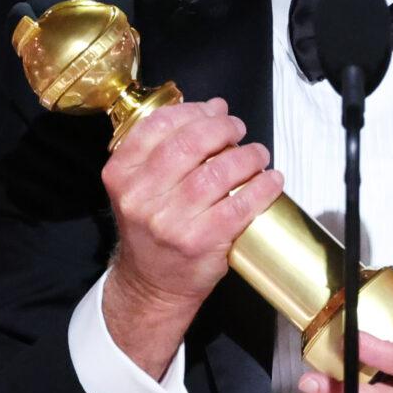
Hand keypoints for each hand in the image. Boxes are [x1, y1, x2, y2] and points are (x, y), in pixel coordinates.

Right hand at [101, 97, 284, 375]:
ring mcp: (169, 221)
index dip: (194, 111)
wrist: (150, 285)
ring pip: (218, 172)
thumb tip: (215, 108)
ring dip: (247, 156)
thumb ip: (168, 147)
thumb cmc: (151, 230)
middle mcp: (140, 196)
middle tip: (238, 129)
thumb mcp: (141, 186)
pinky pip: (239, 205)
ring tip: (258, 155)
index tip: (215, 111)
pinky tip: (271, 181)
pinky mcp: (199, 241)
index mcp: (121, 174)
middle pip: (190, 143)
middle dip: (223, 128)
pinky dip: (262, 188)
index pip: (158, 125)